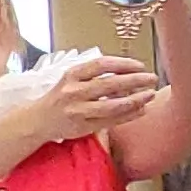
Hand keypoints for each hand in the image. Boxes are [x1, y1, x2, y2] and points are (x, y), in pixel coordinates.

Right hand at [30, 56, 157, 141]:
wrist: (37, 120)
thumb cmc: (60, 97)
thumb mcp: (71, 79)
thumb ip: (94, 75)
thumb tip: (128, 72)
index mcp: (72, 75)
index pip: (102, 64)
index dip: (124, 64)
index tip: (140, 66)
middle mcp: (74, 92)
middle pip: (110, 84)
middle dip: (135, 80)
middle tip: (152, 78)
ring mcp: (78, 110)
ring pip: (112, 105)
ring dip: (135, 99)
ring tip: (150, 95)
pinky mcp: (83, 126)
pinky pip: (111, 121)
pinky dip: (129, 115)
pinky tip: (141, 110)